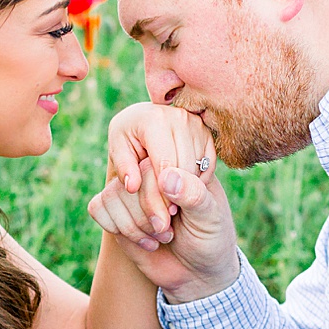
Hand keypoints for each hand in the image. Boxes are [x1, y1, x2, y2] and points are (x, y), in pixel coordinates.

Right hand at [89, 159, 239, 301]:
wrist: (198, 273)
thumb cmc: (210, 240)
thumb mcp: (210, 217)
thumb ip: (193, 194)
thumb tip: (166, 175)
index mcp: (177, 166)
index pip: (150, 167)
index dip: (156, 196)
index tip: (174, 215)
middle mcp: (151, 175)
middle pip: (128, 183)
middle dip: (145, 215)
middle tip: (168, 232)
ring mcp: (132, 194)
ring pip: (111, 196)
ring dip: (133, 226)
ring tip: (159, 237)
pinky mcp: (117, 213)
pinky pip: (98, 208)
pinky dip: (116, 228)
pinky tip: (142, 241)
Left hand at [107, 103, 214, 234]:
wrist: (146, 123)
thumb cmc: (128, 140)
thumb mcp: (119, 152)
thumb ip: (124, 169)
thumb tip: (132, 186)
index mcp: (153, 120)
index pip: (165, 165)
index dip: (164, 192)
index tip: (161, 212)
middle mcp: (178, 117)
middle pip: (185, 167)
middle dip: (178, 192)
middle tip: (169, 211)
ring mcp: (196, 123)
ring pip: (199, 167)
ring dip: (189, 187)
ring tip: (174, 198)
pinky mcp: (208, 132)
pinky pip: (209, 164)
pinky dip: (199, 179)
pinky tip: (183, 186)